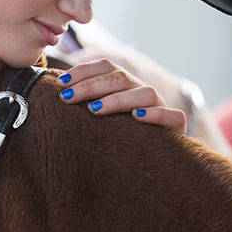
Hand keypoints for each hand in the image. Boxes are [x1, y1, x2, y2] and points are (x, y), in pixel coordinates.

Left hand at [55, 57, 186, 133]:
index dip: (83, 71)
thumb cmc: (117, 139)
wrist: (154, 165)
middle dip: (91, 86)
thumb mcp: (99, 120)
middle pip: (120, 78)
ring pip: (145, 93)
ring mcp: (161, 108)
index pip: (106, 67)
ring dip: (118, 99)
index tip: (60, 83)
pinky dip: (155, 114)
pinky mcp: (176, 128)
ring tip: (94, 110)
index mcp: (125, 86)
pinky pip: (172, 116)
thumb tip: (55, 91)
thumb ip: (84, 103)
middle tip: (67, 97)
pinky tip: (136, 117)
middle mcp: (143, 92)